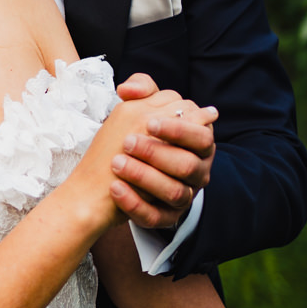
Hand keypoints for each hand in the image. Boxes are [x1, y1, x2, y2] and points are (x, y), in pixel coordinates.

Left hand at [72, 87, 188, 229]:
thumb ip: (142, 91)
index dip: (176, 129)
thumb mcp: (139, 110)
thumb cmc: (133, 138)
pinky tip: (116, 189)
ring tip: (117, 163)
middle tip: (127, 142)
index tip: (147, 122)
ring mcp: (184, 197)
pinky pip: (156, 217)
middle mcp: (197, 172)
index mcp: (199, 144)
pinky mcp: (166, 218)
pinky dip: (135, 204)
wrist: (107, 180)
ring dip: (144, 177)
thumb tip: (129, 89)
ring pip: (175, 192)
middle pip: (187, 165)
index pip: (200, 137)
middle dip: (156, 152)